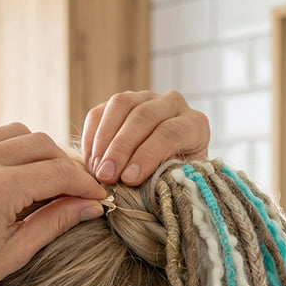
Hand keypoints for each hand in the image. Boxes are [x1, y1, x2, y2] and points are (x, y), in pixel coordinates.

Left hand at [0, 123, 106, 285]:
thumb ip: (55, 222)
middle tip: (75, 189)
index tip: (97, 197)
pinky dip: (5, 146)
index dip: (84, 184)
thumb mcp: (14, 253)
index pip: (57, 172)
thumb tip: (91, 206)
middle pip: (40, 143)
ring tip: (44, 180)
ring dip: (36, 151)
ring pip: (13, 131)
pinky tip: (12, 171)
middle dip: (64, 165)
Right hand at [82, 90, 209, 185]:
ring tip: (96, 170)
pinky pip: (101, 111)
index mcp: (195, 124)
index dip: (148, 155)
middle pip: (144, 117)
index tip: (129, 179)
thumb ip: (165, 180)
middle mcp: (173, 104)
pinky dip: (92, 136)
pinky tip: (90, 162)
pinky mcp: (122, 102)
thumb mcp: (178, 183)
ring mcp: (146, 98)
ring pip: (121, 105)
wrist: (168, 171)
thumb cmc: (176, 182)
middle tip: (106, 177)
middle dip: (121, 149)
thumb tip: (138, 188)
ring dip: (104, 140)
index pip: (170, 132)